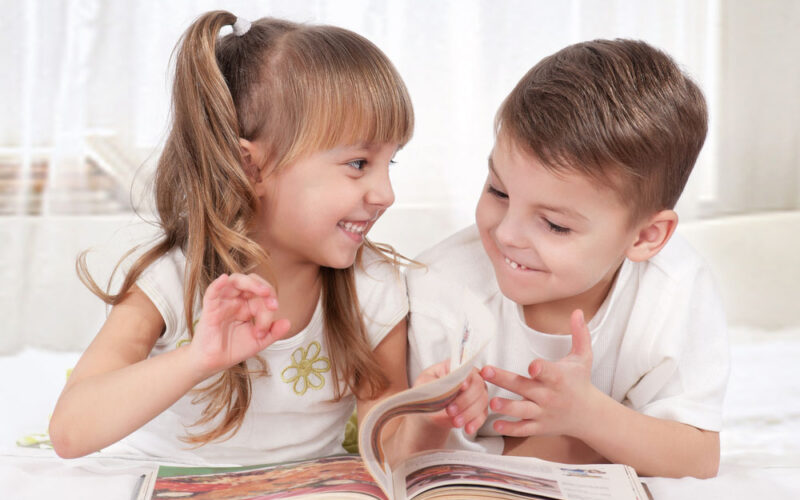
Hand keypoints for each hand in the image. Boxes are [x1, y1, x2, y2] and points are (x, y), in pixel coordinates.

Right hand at [190, 273, 290, 376]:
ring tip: (263, 292)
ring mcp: (223, 302)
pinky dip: (218, 284)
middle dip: (266, 290)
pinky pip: (212, 291)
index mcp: (248, 306)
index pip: (262, 296)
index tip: (267, 328)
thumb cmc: (233, 349)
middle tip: (273, 306)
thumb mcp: (258, 342)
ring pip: (236, 281)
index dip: (269, 307)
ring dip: (251, 283)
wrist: (213, 363)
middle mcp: (236, 300)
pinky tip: (224, 279)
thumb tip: (288, 322)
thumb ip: (273, 333)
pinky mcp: (210, 307)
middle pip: (252, 283)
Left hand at [415, 360, 488, 433]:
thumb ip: (435, 382)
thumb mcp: (424, 384)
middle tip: (450, 410)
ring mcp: (478, 393)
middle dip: (464, 400)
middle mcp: (472, 378)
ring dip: (469, 413)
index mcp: (456, 367)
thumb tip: (447, 384)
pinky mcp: (480, 408)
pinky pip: (483, 415)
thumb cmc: (426, 393)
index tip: (461, 387)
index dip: (466, 378)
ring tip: (456, 422)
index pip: (466, 369)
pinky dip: (475, 422)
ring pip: (482, 401)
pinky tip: (467, 428)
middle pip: (477, 386)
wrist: (429, 412)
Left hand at [481, 309, 596, 437]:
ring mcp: (543, 412)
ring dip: (507, 407)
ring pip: (522, 410)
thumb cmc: (581, 381)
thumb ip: (579, 334)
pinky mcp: (539, 426)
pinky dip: (510, 428)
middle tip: (486, 371)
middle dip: (505, 380)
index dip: (541, 369)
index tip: (532, 366)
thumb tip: (577, 311)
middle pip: (525, 387)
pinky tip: (496, 424)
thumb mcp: (583, 357)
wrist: (589, 415)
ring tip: (492, 403)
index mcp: (559, 378)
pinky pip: (523, 429)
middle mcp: (549, 395)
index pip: (549, 372)